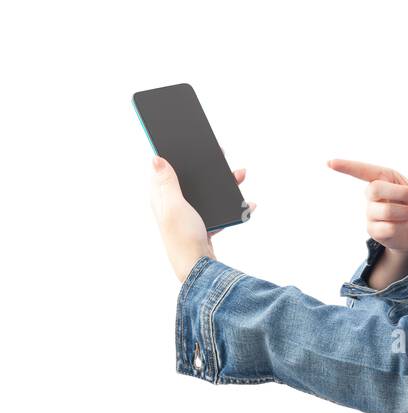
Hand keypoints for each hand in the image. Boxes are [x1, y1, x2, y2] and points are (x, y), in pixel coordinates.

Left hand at [149, 150, 256, 283]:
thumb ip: (166, 182)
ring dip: (225, 184)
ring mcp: (189, 216)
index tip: (188, 141)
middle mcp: (174, 205)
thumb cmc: (183, 239)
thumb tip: (156, 158)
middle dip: (208, 168)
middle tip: (221, 156)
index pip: (166, 168)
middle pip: (191, 178)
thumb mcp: (174, 206)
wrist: (201, 271)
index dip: (176, 154)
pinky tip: (247, 205)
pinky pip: (220, 210)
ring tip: (240, 176)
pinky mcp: (203, 226)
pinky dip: (233, 206)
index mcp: (161, 197)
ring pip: (208, 192)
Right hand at [327, 159, 407, 257]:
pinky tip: (404, 226)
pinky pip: (389, 228)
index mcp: (382, 179)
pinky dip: (403, 227)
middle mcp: (372, 195)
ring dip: (406, 212)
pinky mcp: (373, 230)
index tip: (330, 163)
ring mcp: (370, 213)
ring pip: (386, 211)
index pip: (362, 171)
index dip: (347, 167)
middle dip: (401, 192)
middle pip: (375, 189)